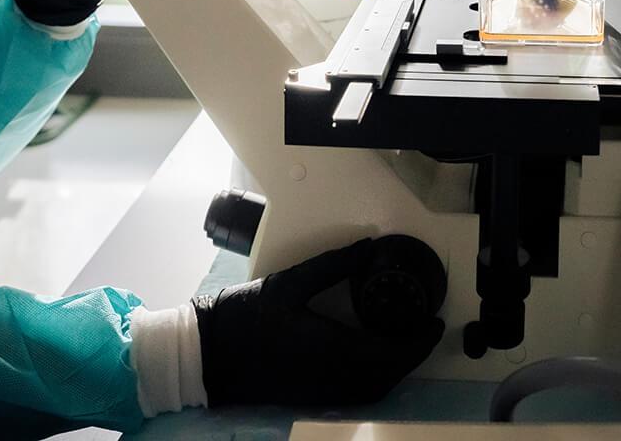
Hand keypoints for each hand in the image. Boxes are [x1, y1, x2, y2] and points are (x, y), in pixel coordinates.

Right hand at [192, 239, 443, 407]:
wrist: (211, 355)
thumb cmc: (247, 316)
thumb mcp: (289, 282)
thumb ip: (332, 266)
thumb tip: (367, 248)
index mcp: (335, 351)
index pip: (394, 353)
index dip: (421, 340)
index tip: (435, 321)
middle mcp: (337, 379)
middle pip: (392, 374)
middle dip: (412, 352)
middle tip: (422, 324)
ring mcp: (327, 393)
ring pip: (378, 386)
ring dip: (395, 365)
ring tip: (400, 336)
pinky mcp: (316, 398)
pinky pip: (361, 391)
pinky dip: (376, 374)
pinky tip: (370, 353)